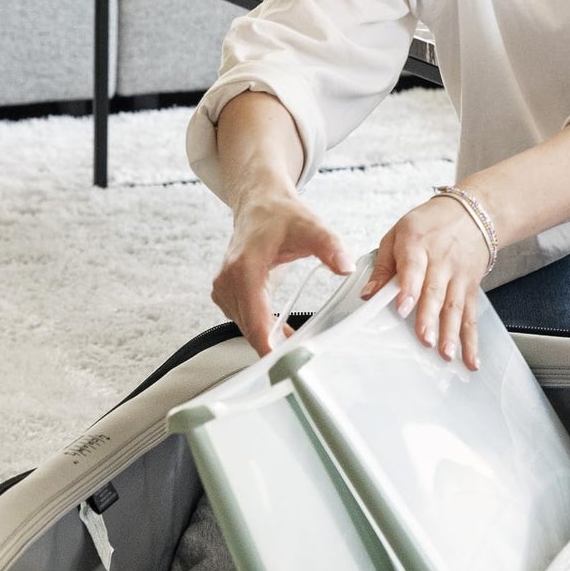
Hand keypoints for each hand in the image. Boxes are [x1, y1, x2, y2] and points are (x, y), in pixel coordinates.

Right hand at [212, 190, 353, 354]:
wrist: (260, 205)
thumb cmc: (282, 216)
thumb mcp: (312, 227)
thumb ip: (330, 247)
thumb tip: (345, 267)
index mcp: (245, 268)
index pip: (255, 319)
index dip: (270, 346)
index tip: (287, 365)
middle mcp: (228, 281)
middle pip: (250, 329)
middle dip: (275, 347)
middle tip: (304, 360)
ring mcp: (223, 288)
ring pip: (246, 328)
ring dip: (269, 339)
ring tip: (297, 347)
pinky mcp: (225, 293)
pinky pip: (244, 321)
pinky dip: (262, 329)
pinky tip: (283, 332)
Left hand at [361, 195, 489, 368]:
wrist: (472, 214)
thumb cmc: (430, 224)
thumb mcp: (398, 234)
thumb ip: (383, 266)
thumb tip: (367, 294)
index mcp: (418, 244)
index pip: (414, 267)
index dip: (409, 288)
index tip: (402, 308)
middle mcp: (441, 262)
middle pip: (436, 292)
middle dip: (430, 318)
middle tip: (424, 339)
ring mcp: (459, 277)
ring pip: (456, 307)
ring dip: (452, 334)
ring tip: (447, 354)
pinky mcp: (471, 289)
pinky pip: (471, 316)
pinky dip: (472, 340)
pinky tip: (471, 359)